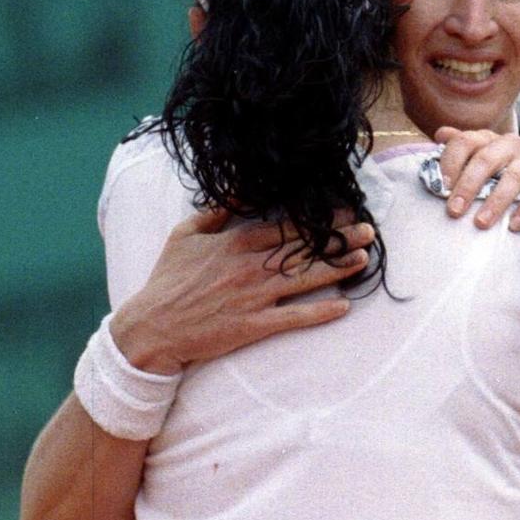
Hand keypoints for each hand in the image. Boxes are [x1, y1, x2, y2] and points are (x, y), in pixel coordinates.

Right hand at [110, 206, 373, 374]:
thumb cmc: (167, 280)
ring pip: (304, 279)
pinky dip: (318, 313)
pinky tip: (343, 307)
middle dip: (338, 239)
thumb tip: (238, 190)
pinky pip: (292, 318)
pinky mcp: (252, 325)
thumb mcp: (184, 235)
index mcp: (235, 243)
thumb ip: (215, 212)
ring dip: (337, 269)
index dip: (317, 219)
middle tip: (369, 230)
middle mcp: (249, 267)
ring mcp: (253, 297)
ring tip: (363, 258)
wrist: (151, 329)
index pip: (285, 226)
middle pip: (302, 249)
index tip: (343, 210)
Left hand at [435, 126, 519, 231]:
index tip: (441, 188)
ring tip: (481, 223)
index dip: (451, 162)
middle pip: (486, 159)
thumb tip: (440, 134)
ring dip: (495, 201)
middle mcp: (510, 144)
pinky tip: (514, 225)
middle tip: (454, 211)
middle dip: (468, 185)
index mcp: (489, 140)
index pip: (465, 141)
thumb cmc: (512, 172)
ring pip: (512, 176)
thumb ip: (463, 150)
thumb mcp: (488, 161)